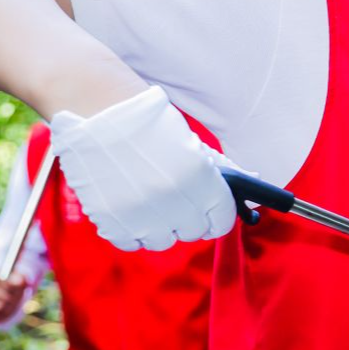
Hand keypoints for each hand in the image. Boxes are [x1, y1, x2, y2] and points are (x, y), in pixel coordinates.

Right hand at [49, 86, 236, 251]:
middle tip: (176, 201)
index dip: (217, 218)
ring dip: (160, 227)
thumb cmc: (148, 121)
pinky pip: (130, 243)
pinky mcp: (109, 219)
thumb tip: (253, 182)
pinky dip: (131, 232)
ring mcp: (140, 213)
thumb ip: (222, 169)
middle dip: (188, 219)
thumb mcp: (191, 141)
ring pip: (162, 241)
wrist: (95, 107)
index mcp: (200, 178)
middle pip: (192, 232)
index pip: (222, 221)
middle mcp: (173, 200)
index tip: (211, 215)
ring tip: (150, 203)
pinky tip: (129, 210)